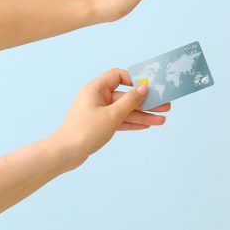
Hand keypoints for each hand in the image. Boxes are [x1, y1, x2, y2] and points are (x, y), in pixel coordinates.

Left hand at [52, 69, 170, 166]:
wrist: (65, 154)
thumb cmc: (85, 131)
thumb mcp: (113, 115)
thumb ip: (130, 101)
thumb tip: (143, 88)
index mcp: (96, 89)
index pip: (118, 75)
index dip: (134, 79)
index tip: (149, 86)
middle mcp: (97, 98)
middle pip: (126, 96)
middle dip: (145, 102)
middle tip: (164, 106)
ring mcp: (99, 112)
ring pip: (125, 110)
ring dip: (143, 115)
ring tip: (161, 120)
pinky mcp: (100, 124)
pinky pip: (120, 120)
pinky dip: (132, 122)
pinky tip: (147, 125)